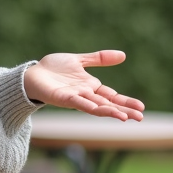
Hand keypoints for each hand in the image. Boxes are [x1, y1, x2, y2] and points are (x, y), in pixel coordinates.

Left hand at [24, 50, 144, 120]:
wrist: (32, 74)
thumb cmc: (53, 69)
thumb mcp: (79, 60)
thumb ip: (99, 59)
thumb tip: (123, 55)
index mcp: (90, 86)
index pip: (112, 96)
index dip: (126, 101)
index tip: (141, 107)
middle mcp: (86, 94)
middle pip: (108, 104)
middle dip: (124, 110)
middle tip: (141, 118)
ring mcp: (76, 98)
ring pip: (97, 106)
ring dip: (111, 112)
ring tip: (126, 117)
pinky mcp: (64, 98)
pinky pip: (81, 103)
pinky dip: (92, 107)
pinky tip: (103, 110)